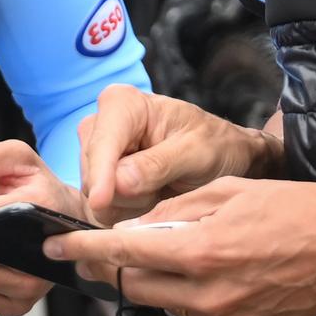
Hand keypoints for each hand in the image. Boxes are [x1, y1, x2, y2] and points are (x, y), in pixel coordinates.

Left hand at [44, 176, 315, 315]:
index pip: (123, 252)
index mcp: (200, 250)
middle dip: (114, 265)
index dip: (82, 248)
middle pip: (134, 285)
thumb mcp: (223, 191)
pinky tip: (210, 275)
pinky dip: (188, 298)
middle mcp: (208, 294)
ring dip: (155, 280)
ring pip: (163, 304)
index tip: (54, 245)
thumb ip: (170, 211)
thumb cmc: (291, 208)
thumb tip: (130, 226)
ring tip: (179, 253)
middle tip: (107, 246)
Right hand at [79, 84, 281, 224]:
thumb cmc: (214, 144)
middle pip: (93, 173)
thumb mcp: (196, 152)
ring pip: (93, 194)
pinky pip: (99, 207)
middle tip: (162, 189)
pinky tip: (148, 200)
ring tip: (158, 191)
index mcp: (122, 104)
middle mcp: (101, 124)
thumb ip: (158, 165)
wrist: (223, 156)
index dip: (100, 175)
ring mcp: (96, 152)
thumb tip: (119, 183)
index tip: (101, 202)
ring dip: (127, 204)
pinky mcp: (98, 177)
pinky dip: (125, 211)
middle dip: (125, 193)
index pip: (101, 144)